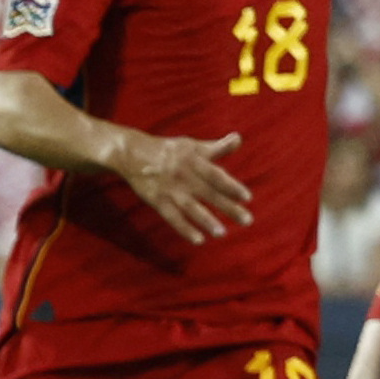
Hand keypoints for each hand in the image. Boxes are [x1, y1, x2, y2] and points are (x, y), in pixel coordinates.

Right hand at [116, 128, 253, 243]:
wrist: (132, 154)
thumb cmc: (170, 151)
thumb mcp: (193, 145)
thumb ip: (217, 147)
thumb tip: (239, 138)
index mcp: (193, 160)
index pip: (215, 175)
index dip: (231, 186)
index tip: (247, 197)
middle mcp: (183, 175)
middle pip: (208, 193)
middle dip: (228, 208)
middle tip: (247, 220)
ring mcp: (170, 190)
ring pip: (191, 207)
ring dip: (206, 221)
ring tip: (222, 233)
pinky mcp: (157, 201)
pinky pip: (172, 217)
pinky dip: (185, 229)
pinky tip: (199, 240)